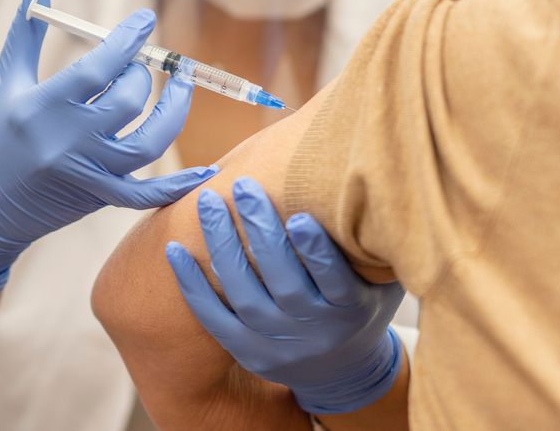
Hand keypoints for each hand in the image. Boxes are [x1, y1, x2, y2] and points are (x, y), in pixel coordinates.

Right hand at [0, 0, 215, 291]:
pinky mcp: (99, 199)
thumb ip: (28, 29)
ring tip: (181, 82)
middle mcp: (65, 143)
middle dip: (142, 73)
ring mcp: (87, 174)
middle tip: (141, 61)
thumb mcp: (7, 81)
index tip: (146, 19)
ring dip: (174, 109)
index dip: (128, 40)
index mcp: (39, 108)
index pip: (97, 68)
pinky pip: (147, 194)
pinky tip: (206, 170)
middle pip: (128, 100)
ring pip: (150, 141)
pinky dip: (177, 186)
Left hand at [166, 178, 403, 415]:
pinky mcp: (250, 354)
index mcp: (352, 310)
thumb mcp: (383, 281)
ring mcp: (279, 346)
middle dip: (262, 232)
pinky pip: (214, 320)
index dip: (315, 250)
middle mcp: (316, 331)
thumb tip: (372, 189)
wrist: (344, 372)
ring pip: (245, 297)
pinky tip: (176, 251)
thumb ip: (376, 247)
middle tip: (244, 187)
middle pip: (284, 283)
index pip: (333, 279)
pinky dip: (193, 286)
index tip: (299, 215)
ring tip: (209, 204)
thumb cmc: (364, 307)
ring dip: (223, 247)